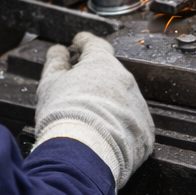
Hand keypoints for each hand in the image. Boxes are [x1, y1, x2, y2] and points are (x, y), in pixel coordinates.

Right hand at [31, 31, 154, 188]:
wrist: (84, 152)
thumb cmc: (65, 114)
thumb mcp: (50, 83)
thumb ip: (55, 62)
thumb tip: (58, 51)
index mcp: (102, 64)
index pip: (95, 45)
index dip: (84, 43)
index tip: (79, 43)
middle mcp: (126, 80)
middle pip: (111, 74)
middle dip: (97, 78)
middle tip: (79, 89)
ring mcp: (138, 105)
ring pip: (123, 99)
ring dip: (110, 104)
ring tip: (91, 119)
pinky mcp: (145, 130)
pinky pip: (132, 123)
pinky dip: (121, 126)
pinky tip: (105, 135)